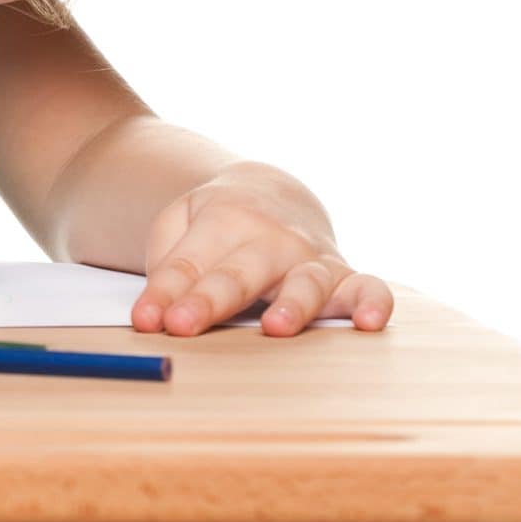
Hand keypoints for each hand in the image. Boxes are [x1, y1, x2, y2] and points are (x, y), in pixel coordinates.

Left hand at [133, 164, 391, 335]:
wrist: (273, 193)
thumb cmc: (217, 222)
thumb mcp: (180, 225)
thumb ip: (167, 264)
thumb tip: (156, 314)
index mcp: (224, 221)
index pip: (188, 265)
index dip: (164, 295)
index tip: (145, 321)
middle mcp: (272, 239)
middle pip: (238, 275)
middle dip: (209, 301)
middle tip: (180, 325)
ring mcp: (311, 258)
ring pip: (305, 282)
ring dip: (291, 305)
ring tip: (275, 327)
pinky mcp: (345, 277)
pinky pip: (369, 288)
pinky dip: (374, 303)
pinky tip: (371, 323)